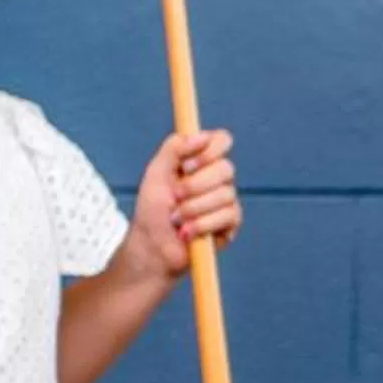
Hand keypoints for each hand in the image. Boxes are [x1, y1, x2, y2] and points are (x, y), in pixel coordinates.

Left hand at [124, 128, 241, 278]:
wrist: (152, 247)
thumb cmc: (152, 211)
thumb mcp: (156, 173)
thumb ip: (173, 148)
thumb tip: (200, 136)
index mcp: (200, 161)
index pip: (222, 141)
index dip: (209, 151)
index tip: (187, 165)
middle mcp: (217, 178)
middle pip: (226, 169)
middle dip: (194, 186)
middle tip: (175, 197)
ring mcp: (227, 200)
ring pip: (225, 195)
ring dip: (193, 209)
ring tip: (177, 220)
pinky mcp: (231, 223)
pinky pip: (228, 216)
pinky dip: (202, 225)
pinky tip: (188, 233)